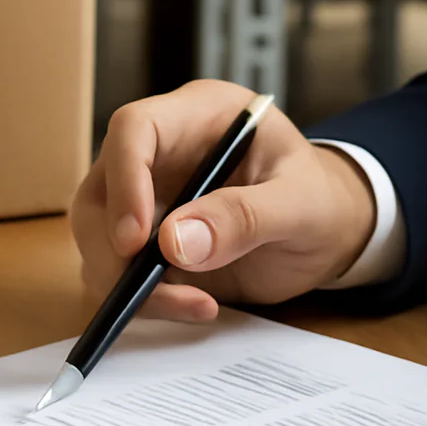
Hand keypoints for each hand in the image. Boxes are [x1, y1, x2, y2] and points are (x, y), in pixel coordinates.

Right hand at [70, 80, 376, 319]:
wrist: (329, 234)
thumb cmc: (319, 201)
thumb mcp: (300, 204)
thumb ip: (244, 217)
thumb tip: (173, 244)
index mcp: (197, 118)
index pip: (134, 129)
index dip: (125, 179)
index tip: (137, 238)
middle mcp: (159, 156)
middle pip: (99, 191)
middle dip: (113, 248)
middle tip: (151, 289)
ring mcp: (147, 202)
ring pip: (98, 239)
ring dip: (125, 282)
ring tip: (195, 305)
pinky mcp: (147, 247)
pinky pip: (118, 275)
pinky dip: (143, 301)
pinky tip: (196, 307)